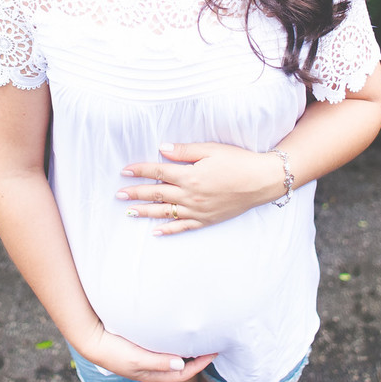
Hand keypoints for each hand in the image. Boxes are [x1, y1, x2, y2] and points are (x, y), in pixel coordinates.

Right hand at [77, 325, 215, 381]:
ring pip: (173, 357)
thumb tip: (181, 363)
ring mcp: (147, 359)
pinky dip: (175, 343)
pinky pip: (164, 349)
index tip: (214, 352)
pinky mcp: (142, 348)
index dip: (200, 364)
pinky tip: (178, 334)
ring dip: (187, 350)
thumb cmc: (114, 351)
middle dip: (198, 358)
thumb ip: (158, 361)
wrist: (93, 340)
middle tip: (211, 344)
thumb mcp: (137, 358)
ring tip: (199, 339)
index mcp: (153, 374)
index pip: (183, 373)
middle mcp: (153, 368)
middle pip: (181, 366)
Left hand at [117, 142, 286, 234]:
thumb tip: (162, 149)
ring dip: (145, 212)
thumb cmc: (238, 161)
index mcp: (190, 176)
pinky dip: (168, 230)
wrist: (262, 181)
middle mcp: (191, 195)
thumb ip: (185, 151)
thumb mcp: (211, 149)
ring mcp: (198, 210)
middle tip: (118, 194)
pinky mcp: (206, 219)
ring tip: (129, 212)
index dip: (140, 170)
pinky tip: (155, 231)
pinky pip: (183, 227)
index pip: (158, 172)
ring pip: (165, 213)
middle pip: (157, 194)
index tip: (125, 171)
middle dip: (136, 193)